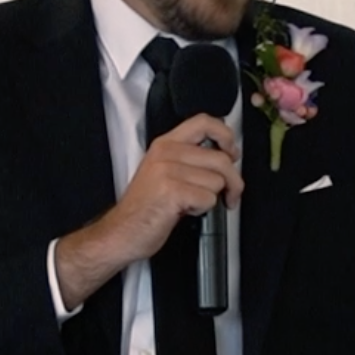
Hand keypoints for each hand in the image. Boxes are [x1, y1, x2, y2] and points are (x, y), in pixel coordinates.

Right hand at [54, 114, 240, 306]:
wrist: (121, 231)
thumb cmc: (145, 207)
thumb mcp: (165, 172)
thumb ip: (190, 159)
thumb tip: (226, 157)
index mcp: (165, 144)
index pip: (204, 122)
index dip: (226, 135)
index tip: (232, 152)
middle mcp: (166, 153)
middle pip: (221, 158)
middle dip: (233, 181)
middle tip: (230, 194)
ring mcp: (168, 171)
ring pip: (217, 181)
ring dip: (211, 197)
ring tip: (190, 202)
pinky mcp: (172, 191)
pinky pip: (209, 198)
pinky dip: (202, 209)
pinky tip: (184, 211)